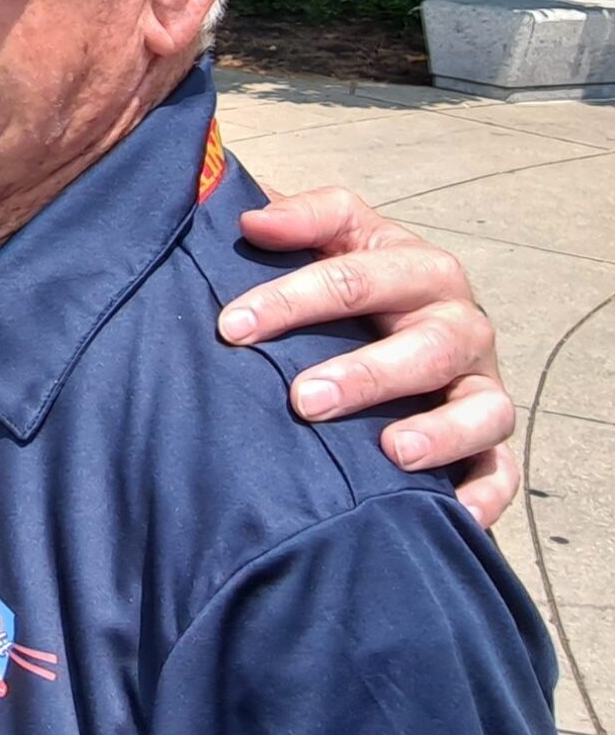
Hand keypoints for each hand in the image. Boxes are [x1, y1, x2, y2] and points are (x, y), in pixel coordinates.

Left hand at [227, 185, 518, 526]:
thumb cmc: (353, 282)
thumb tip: (252, 221)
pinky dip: (485, 493)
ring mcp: (479, 384)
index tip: (232, 326)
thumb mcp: (335, 236)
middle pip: (428, 345)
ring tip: (392, 451)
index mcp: (416, 268)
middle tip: (304, 399)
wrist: (405, 319)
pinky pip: (502, 471)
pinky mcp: (490, 440)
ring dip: (440, 431)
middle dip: (367, 373)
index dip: (293, 298)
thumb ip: (302, 219)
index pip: (356, 274)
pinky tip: (453, 515)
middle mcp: (459, 324)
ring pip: (481, 408)